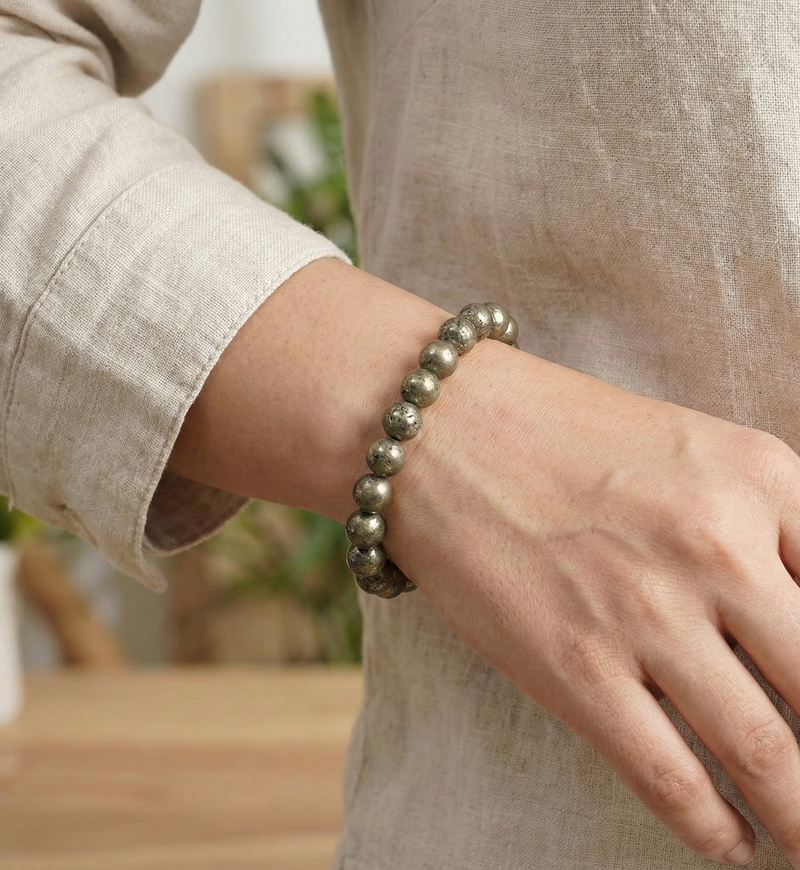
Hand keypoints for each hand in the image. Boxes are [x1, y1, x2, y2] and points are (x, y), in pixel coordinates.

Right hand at [170, 258, 799, 864]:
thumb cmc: (560, 432)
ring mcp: (645, 611)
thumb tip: (797, 623)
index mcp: (763, 478)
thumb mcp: (694, 448)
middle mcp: (719, 547)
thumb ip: (769, 526)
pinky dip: (714, 828)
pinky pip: (671, 777)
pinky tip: (730, 842)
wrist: (439, 427)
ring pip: (768, 756)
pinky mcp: (574, 665)